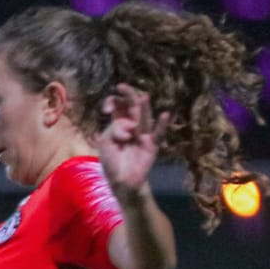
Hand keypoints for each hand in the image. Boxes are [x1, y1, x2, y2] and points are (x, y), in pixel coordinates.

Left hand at [97, 85, 169, 200]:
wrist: (122, 182)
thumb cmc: (112, 162)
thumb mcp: (105, 142)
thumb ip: (114, 129)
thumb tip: (130, 126)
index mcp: (118, 124)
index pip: (118, 107)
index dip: (113, 103)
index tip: (107, 109)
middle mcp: (132, 126)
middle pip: (132, 107)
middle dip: (128, 96)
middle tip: (122, 86)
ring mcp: (143, 134)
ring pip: (144, 118)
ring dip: (144, 108)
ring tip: (143, 96)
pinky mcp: (151, 145)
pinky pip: (158, 134)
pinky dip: (161, 125)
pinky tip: (164, 115)